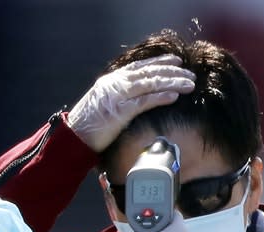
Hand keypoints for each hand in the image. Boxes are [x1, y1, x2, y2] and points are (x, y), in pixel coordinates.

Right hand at [67, 54, 195, 152]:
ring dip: (172, 82)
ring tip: (189, 83)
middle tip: (190, 73)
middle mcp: (115, 83)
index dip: (160, 62)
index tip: (177, 61)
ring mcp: (117, 96)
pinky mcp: (119, 111)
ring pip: (150, 84)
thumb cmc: (89, 126)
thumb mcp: (104, 104)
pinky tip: (174, 95)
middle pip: (149, 72)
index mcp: (112, 80)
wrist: (73, 138)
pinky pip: (144, 101)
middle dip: (172, 71)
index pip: (140, 66)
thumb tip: (137, 96)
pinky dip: (161, 97)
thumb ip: (119, 96)